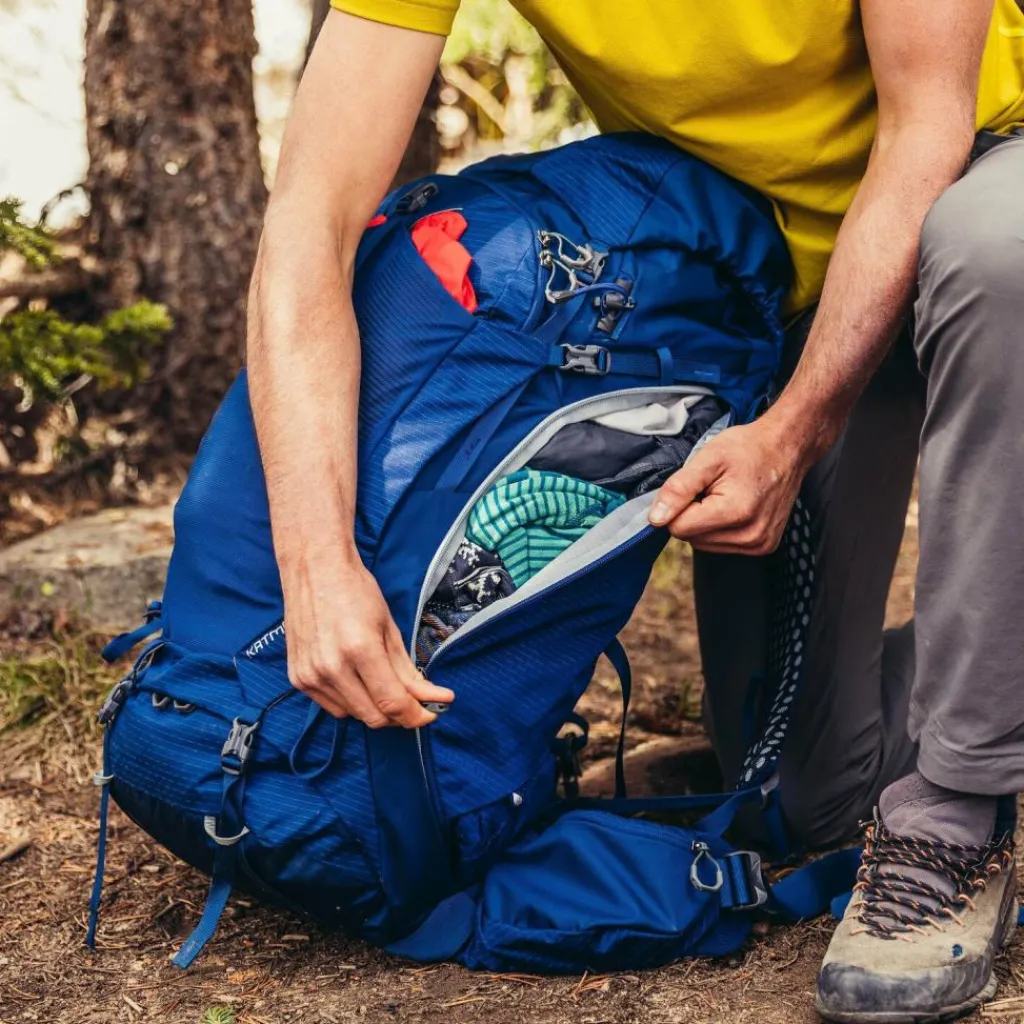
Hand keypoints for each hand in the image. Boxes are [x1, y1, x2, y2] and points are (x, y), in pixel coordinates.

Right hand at [282, 555, 453, 727]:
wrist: (314, 569)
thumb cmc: (355, 591)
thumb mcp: (389, 628)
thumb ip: (408, 669)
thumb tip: (432, 698)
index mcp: (360, 650)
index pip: (392, 703)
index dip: (417, 715)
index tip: (433, 712)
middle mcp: (331, 668)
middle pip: (374, 717)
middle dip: (399, 715)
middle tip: (414, 701)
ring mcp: (310, 675)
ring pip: (353, 715)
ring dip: (375, 708)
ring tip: (384, 684)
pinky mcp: (297, 678)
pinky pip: (332, 707)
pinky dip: (351, 702)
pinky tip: (358, 681)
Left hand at [648, 419, 807, 554]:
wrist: (787, 447)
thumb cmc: (748, 448)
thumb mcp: (708, 458)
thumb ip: (678, 489)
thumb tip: (655, 519)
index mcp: (735, 512)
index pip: (679, 528)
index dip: (678, 505)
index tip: (695, 486)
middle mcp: (750, 535)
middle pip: (691, 538)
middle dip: (692, 513)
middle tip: (711, 488)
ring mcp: (759, 544)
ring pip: (704, 545)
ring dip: (705, 522)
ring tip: (724, 496)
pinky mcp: (764, 546)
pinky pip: (723, 546)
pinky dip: (721, 528)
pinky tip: (735, 507)